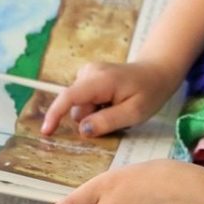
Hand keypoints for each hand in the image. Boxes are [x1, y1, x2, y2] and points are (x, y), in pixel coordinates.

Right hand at [41, 60, 176, 137]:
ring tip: (119, 108)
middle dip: (92, 119)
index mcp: (100, 80)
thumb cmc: (150, 91)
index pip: (69, 97)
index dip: (55, 115)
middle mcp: (89, 73)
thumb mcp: (135, 112)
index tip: (46, 133)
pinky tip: (114, 102)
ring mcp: (88, 73)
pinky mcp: (88, 77)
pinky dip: (97, 107)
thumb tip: (82, 129)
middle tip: (119, 116)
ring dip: (97, 114)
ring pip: (81, 107)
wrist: (157, 71)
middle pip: (77, 108)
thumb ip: (108, 121)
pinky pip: (85, 102)